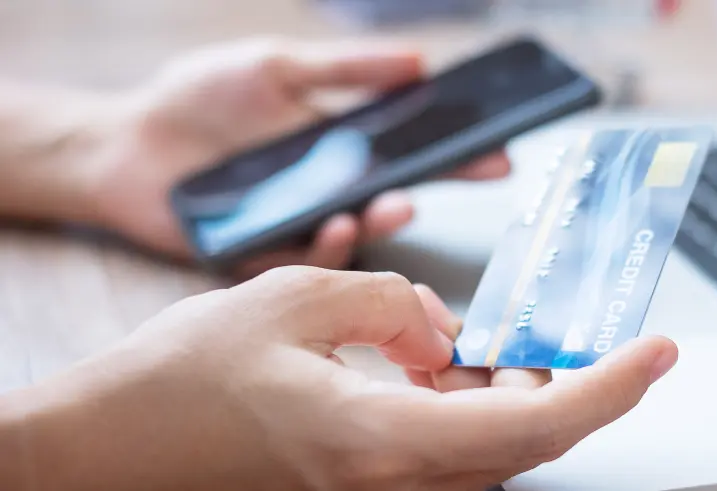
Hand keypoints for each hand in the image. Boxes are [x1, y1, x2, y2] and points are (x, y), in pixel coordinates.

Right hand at [5, 267, 677, 490]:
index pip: (532, 423)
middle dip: (564, 383)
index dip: (608, 388)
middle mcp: (390, 482)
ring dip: (513, 396)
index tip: (657, 352)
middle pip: (523, 442)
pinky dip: (469, 410)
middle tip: (568, 332)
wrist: (113, 448)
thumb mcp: (290, 297)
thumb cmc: (182, 380)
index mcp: (378, 439)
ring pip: (489, 451)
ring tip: (498, 344)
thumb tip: (441, 328)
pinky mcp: (363, 486)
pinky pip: (446, 454)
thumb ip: (388, 301)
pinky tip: (446, 370)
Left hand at [90, 38, 509, 277]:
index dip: (457, 155)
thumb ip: (345, 70)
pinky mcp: (266, 256)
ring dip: (385, 220)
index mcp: (340, 147)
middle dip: (437, 188)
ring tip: (397, 202)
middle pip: (396, 195)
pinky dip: (330, 244)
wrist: (125, 141)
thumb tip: (419, 63)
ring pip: (360, 234)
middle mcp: (329, 190)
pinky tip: (337, 222)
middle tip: (472, 177)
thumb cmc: (200, 98)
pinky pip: (309, 259)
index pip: (412, 154)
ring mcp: (300, 225)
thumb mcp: (277, 67)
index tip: (500, 153)